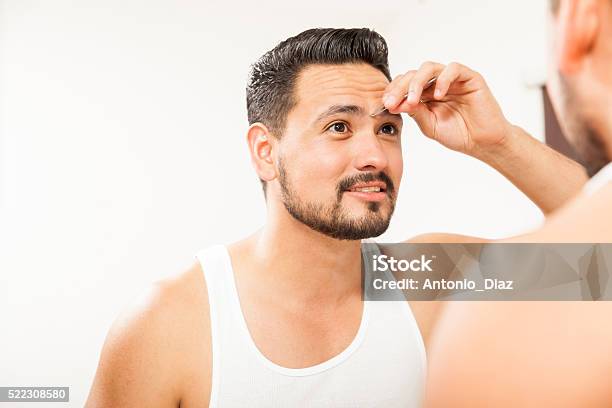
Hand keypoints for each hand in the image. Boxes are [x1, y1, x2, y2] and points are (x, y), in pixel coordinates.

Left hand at [382, 61, 512, 155]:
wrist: (483, 143)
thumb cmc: (458, 134)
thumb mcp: (429, 125)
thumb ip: (415, 112)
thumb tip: (396, 103)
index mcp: (425, 94)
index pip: (405, 85)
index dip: (393, 92)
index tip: (385, 105)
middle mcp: (437, 83)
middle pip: (413, 75)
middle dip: (400, 88)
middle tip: (392, 102)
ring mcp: (453, 79)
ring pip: (430, 68)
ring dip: (417, 82)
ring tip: (413, 100)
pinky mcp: (470, 77)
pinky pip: (453, 69)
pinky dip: (443, 80)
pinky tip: (438, 95)